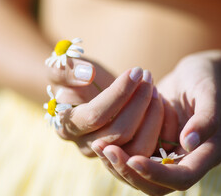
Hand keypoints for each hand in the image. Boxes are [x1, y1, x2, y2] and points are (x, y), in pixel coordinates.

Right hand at [46, 59, 163, 157]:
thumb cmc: (71, 77)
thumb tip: (87, 75)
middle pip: (119, 133)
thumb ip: (66, 70)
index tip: (135, 70)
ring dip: (152, 117)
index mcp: (66, 126)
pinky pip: (148, 149)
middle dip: (139, 102)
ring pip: (137, 147)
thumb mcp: (60, 67)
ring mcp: (108, 153)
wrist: (79, 90)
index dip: (118, 93)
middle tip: (147, 76)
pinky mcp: (126, 152)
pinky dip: (158, 126)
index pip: (95, 115)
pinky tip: (160, 102)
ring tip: (155, 89)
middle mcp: (86, 145)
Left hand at [94, 50, 220, 194]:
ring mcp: (168, 155)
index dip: (156, 173)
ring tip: (99, 146)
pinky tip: (102, 143)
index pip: (181, 177)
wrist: (195, 73)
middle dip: (131, 172)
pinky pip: (135, 161)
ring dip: (120, 166)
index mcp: (207, 154)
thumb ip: (205, 119)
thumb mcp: (209, 93)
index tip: (133, 160)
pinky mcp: (154, 147)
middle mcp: (187, 161)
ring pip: (142, 178)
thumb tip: (188, 143)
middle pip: (157, 186)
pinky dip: (120, 156)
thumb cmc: (205, 79)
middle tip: (108, 151)